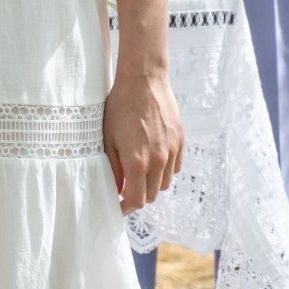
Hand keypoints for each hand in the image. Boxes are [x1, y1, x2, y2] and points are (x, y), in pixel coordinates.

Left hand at [103, 67, 182, 214]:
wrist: (144, 81)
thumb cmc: (120, 107)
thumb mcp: (108, 137)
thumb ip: (113, 166)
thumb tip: (116, 188)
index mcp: (138, 161)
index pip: (136, 200)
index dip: (126, 207)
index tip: (118, 207)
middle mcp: (159, 161)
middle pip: (151, 195)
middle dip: (137, 196)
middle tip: (124, 188)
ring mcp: (172, 152)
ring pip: (164, 183)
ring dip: (151, 183)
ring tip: (137, 171)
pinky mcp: (180, 142)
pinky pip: (174, 167)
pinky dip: (164, 170)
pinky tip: (152, 158)